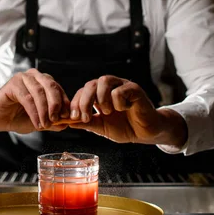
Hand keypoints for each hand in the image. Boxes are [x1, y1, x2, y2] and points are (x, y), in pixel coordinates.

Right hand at [0, 69, 69, 136]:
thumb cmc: (17, 117)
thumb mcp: (40, 120)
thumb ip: (53, 121)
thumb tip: (68, 123)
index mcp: (43, 81)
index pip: (58, 89)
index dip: (64, 103)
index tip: (68, 117)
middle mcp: (34, 76)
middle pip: (51, 87)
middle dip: (56, 105)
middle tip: (57, 120)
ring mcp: (23, 77)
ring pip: (40, 93)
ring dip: (44, 111)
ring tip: (46, 125)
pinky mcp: (13, 83)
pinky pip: (28, 98)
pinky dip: (34, 112)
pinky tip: (37, 123)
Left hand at [66, 75, 187, 147]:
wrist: (145, 133)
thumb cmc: (125, 127)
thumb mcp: (101, 127)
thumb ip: (87, 123)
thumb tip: (68, 122)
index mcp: (99, 94)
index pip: (82, 91)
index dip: (75, 103)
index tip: (73, 118)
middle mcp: (109, 87)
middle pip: (90, 84)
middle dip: (84, 101)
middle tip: (85, 117)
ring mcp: (122, 85)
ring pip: (104, 81)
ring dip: (101, 98)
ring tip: (107, 112)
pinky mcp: (134, 89)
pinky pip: (120, 89)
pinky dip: (118, 102)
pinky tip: (125, 109)